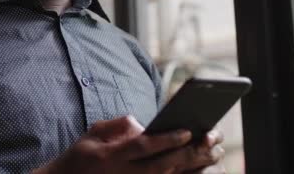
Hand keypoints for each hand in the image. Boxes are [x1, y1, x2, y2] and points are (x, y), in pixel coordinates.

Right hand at [33, 116, 224, 173]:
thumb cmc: (80, 157)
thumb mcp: (92, 134)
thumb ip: (118, 125)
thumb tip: (142, 125)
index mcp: (111, 157)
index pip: (143, 147)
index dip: (166, 140)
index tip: (187, 131)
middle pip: (163, 166)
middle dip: (189, 154)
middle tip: (210, 142)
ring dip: (193, 168)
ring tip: (213, 155)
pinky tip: (199, 170)